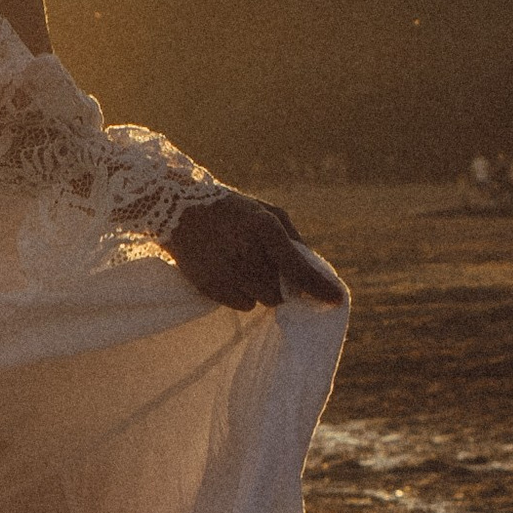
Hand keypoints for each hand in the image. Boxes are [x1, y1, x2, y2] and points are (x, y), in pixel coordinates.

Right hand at [163, 191, 344, 312]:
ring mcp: (226, 271)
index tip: (337, 300)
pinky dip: (243, 295)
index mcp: (263, 228)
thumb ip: (292, 238)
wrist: (175, 209)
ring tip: (246, 266)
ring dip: (263, 289)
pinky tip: (231, 272)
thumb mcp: (265, 210)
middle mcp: (245, 252)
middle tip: (269, 268)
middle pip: (281, 292)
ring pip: (262, 301)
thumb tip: (311, 267)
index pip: (297, 267)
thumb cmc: (230, 208)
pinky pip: (242, 305)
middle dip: (282, 286)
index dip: (318, 287)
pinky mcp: (209, 286)